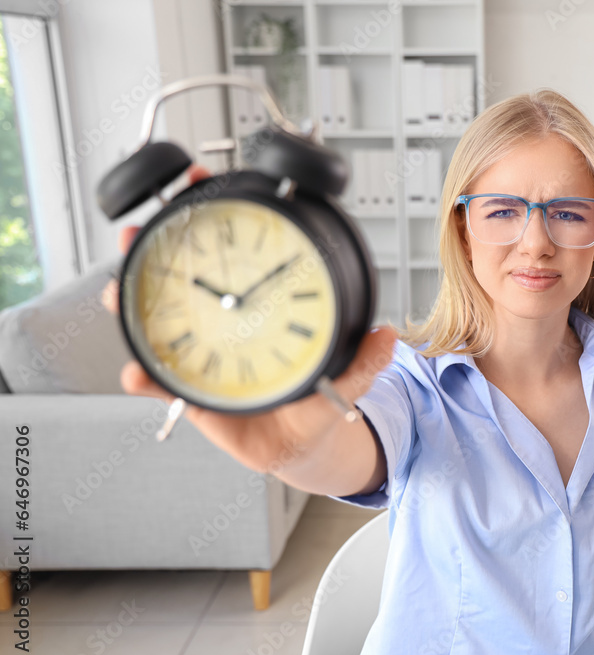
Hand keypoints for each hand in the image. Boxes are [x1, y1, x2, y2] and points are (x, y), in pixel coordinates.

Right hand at [100, 163, 396, 473]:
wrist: (298, 445)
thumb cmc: (314, 402)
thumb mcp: (343, 378)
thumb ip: (363, 361)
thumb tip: (388, 336)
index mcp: (260, 307)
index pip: (235, 254)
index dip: (216, 218)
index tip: (202, 185)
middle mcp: (225, 322)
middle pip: (181, 277)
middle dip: (152, 248)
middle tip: (138, 232)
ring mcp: (201, 353)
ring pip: (157, 320)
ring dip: (132, 303)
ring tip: (120, 292)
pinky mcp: (187, 390)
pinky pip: (157, 380)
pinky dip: (142, 376)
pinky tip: (135, 372)